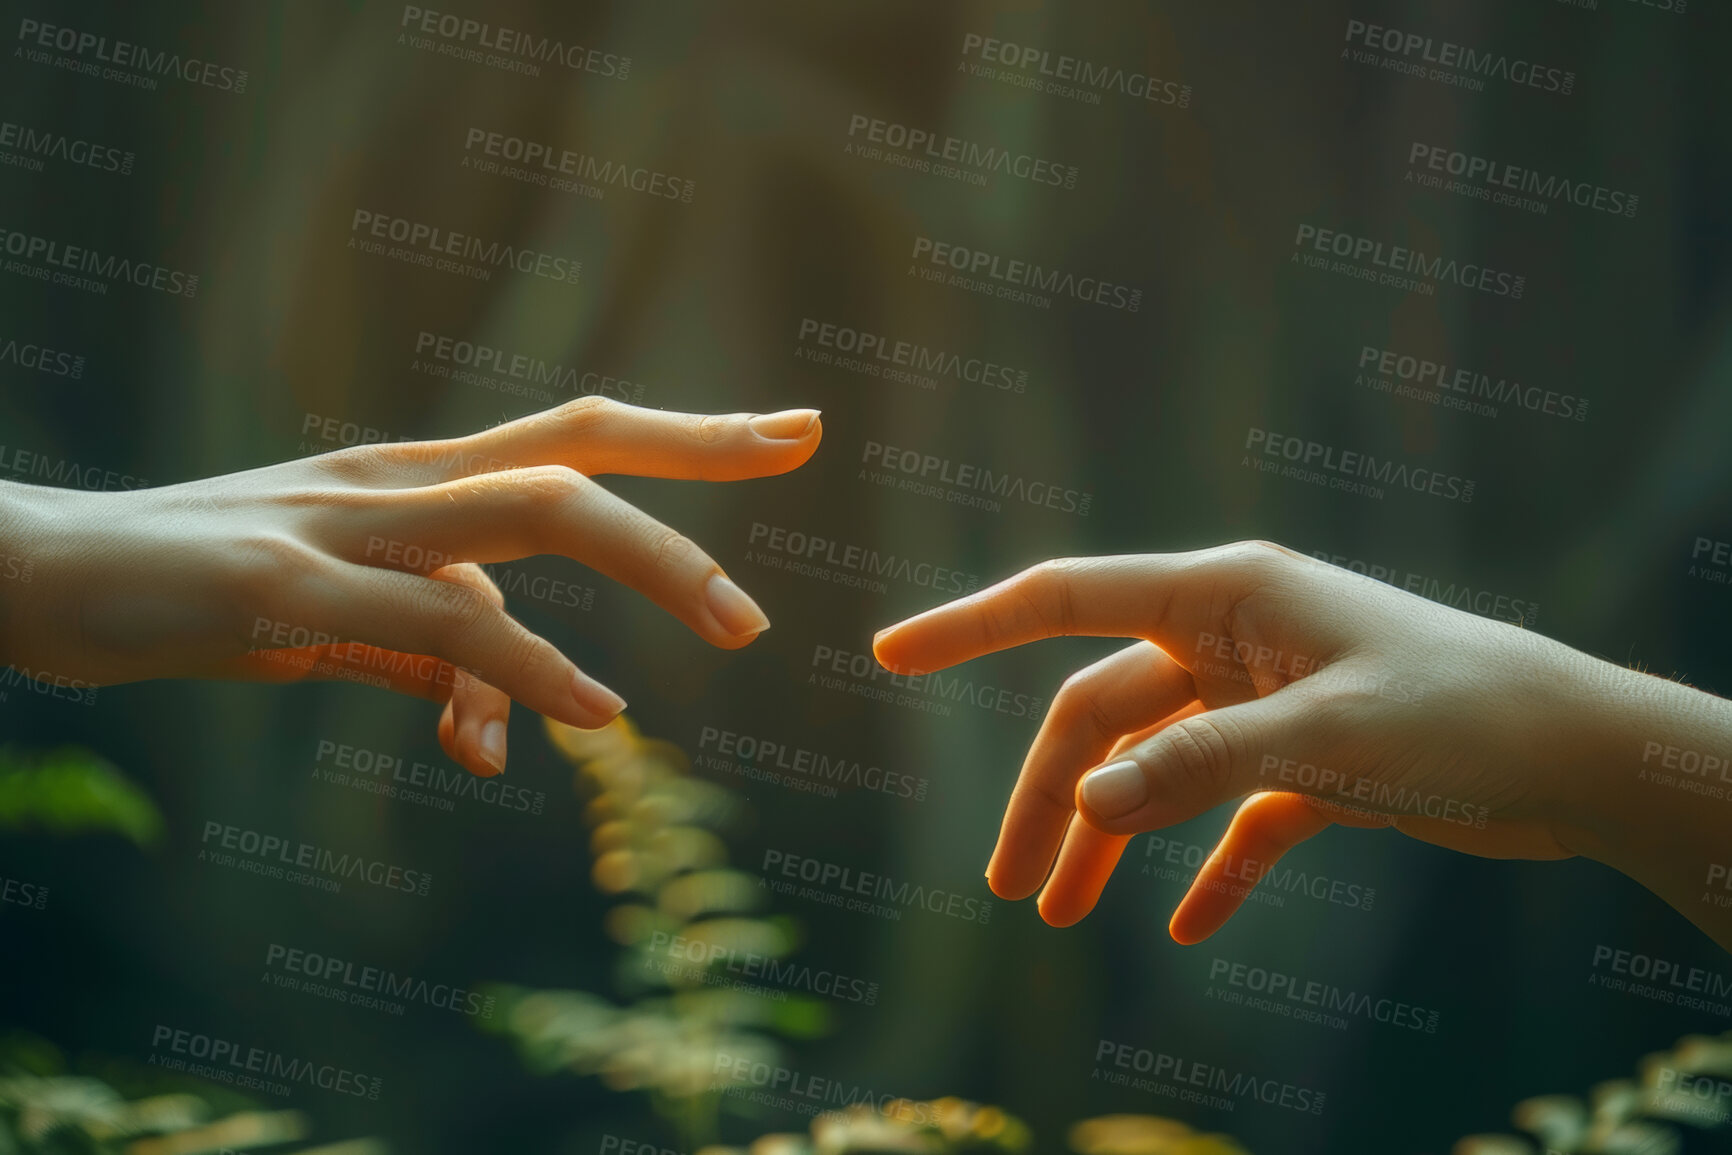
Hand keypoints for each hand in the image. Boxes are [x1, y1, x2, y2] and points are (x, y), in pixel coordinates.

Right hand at [0, 398, 821, 778]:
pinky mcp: (282, 590)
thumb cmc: (194, 592)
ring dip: (650, 560)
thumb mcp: (338, 627)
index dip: (686, 430)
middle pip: (573, 447)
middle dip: (698, 449)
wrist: (32, 573)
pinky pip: (432, 620)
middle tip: (802, 450)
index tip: (789, 427)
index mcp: (413, 487)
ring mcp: (339, 527)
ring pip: (527, 513)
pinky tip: (591, 714)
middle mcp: (394, 485)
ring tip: (739, 624)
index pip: (572, 437)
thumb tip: (502, 730)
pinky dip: (522, 666)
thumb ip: (428, 655)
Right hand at [873, 541, 1731, 948]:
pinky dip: (1203, 866)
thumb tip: (1082, 805)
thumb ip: (1194, 766)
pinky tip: (1190, 924)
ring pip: (1153, 767)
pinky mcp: (1304, 758)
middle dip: (1048, 795)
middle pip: (1100, 710)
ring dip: (1110, 839)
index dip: (971, 626)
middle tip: (1009, 886)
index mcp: (1224, 593)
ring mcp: (1265, 697)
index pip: (1068, 599)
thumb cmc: (1458, 713)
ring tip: (1061, 915)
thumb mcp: (1319, 738)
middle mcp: (1232, 637)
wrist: (1575, 755)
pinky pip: (1228, 814)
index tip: (890, 654)